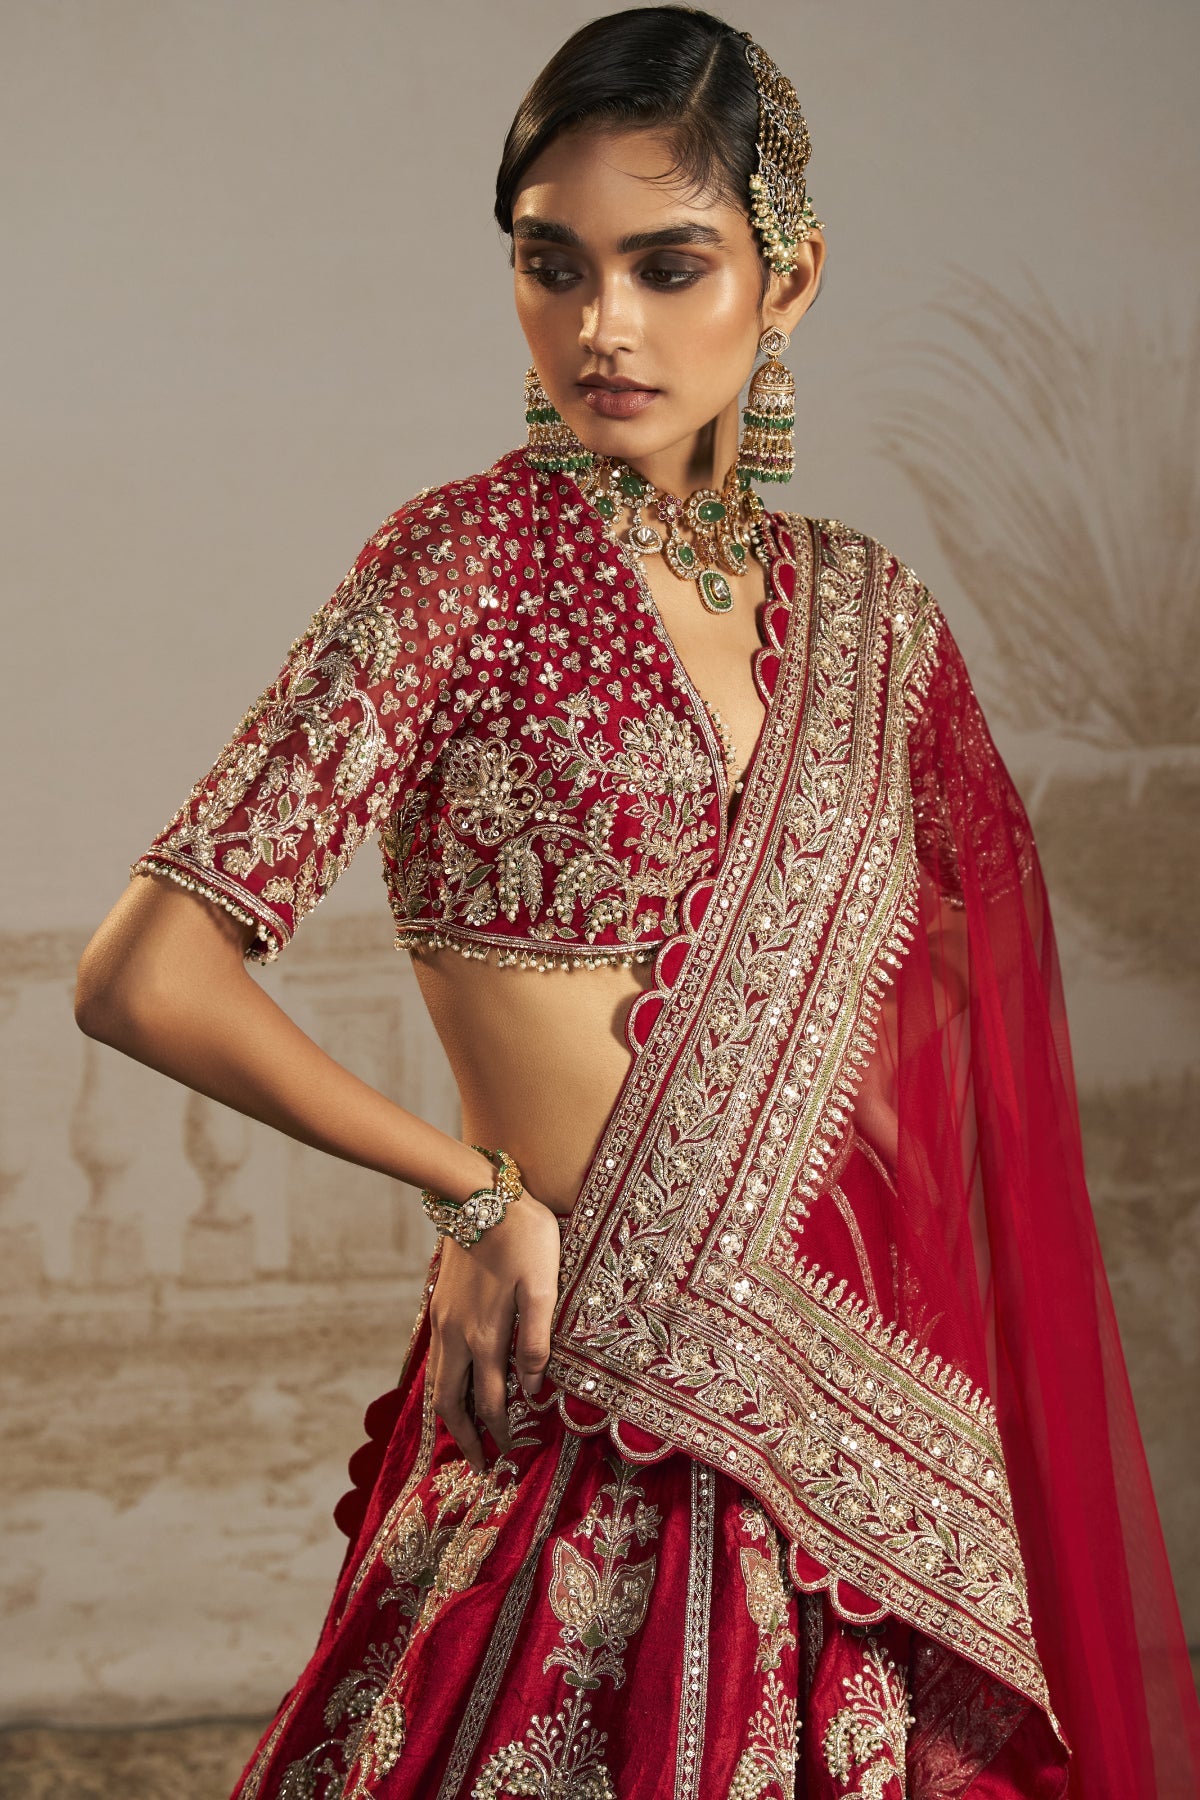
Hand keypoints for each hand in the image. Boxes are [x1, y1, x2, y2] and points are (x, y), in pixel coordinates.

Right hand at [427, 1188, 560, 1473]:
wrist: (480, 1195)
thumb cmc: (524, 1237)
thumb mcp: (544, 1287)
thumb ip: (538, 1341)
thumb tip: (532, 1389)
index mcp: (486, 1337)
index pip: (488, 1402)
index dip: (497, 1433)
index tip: (504, 1458)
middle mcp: (458, 1335)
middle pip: (451, 1402)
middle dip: (464, 1437)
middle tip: (477, 1464)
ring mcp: (444, 1320)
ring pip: (438, 1381)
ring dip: (450, 1412)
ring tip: (462, 1434)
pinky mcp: (440, 1304)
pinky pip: (436, 1358)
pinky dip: (443, 1383)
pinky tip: (454, 1383)